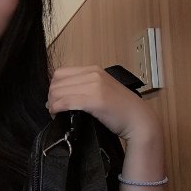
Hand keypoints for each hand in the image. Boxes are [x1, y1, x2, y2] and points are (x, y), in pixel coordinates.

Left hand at [46, 65, 161, 142]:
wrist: (139, 120)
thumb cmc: (120, 109)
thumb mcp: (101, 89)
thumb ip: (83, 87)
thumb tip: (58, 95)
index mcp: (93, 70)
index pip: (60, 73)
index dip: (53, 87)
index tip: (54, 99)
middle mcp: (93, 75)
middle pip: (57, 82)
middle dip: (51, 96)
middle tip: (53, 108)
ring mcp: (94, 86)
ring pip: (58, 92)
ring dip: (52, 104)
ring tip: (56, 113)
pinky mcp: (94, 100)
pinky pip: (65, 102)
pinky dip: (56, 108)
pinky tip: (57, 114)